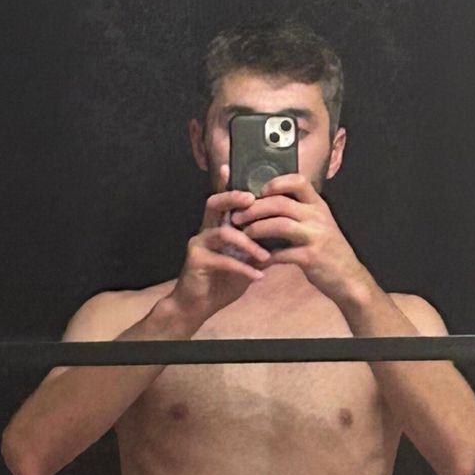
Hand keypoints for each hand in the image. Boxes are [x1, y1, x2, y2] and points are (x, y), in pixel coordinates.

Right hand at [168, 165, 268, 324]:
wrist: (196, 307)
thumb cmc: (220, 282)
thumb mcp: (242, 262)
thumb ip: (255, 246)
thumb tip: (278, 235)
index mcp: (216, 227)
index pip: (222, 201)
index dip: (226, 183)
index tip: (234, 167)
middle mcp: (205, 231)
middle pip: (214, 204)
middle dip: (233, 199)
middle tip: (252, 200)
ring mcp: (199, 245)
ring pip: (223, 233)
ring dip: (248, 244)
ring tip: (266, 257)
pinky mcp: (196, 262)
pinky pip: (222, 260)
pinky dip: (243, 268)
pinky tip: (257, 277)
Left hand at [231, 173, 370, 303]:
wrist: (348, 277)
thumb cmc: (328, 250)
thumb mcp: (319, 224)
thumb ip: (300, 212)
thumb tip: (269, 202)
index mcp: (318, 205)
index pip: (299, 181)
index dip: (276, 183)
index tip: (259, 191)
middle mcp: (318, 216)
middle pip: (281, 203)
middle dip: (254, 208)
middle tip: (236, 216)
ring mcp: (315, 236)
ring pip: (279, 224)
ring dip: (256, 229)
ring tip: (243, 234)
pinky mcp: (310, 257)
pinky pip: (281, 254)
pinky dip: (265, 257)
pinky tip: (255, 260)